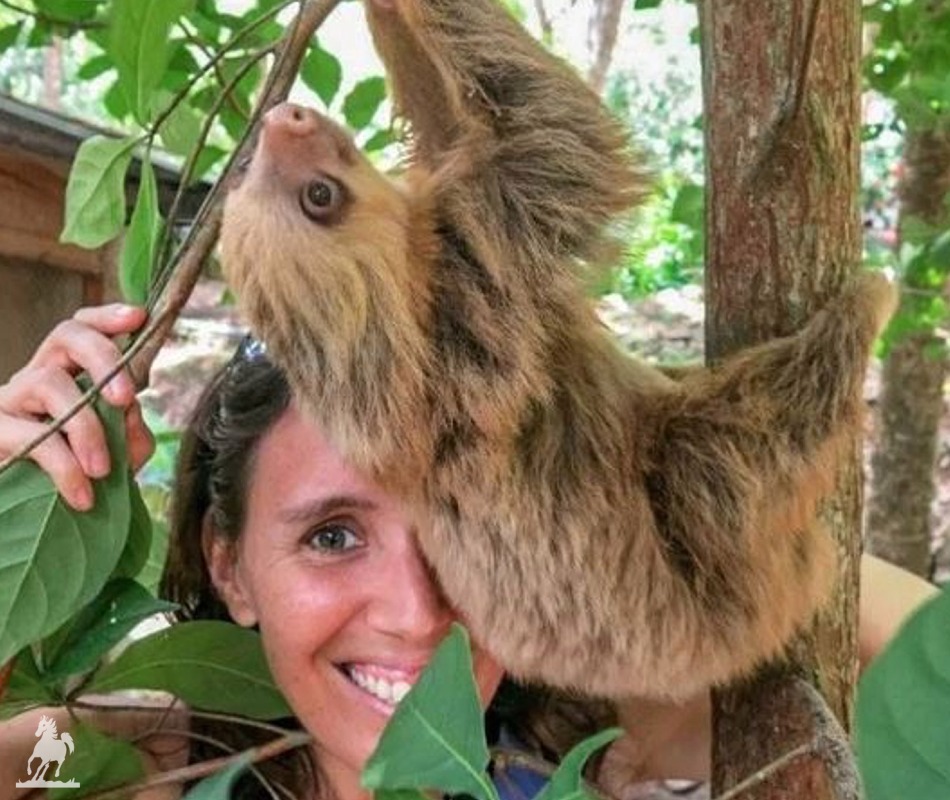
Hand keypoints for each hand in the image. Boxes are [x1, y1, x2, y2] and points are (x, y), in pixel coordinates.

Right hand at [0, 304, 153, 510]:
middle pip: (66, 336)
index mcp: (71, 374)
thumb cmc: (78, 476)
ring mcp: (11, 400)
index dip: (107, 317)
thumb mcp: (116, 456)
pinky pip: (32, 437)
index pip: (83, 328)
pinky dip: (64, 467)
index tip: (138, 317)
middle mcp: (39, 376)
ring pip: (49, 383)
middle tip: (126, 397)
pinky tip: (82, 494)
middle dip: (102, 358)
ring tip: (102, 470)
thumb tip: (131, 413)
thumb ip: (131, 434)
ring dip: (85, 427)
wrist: (28, 518)